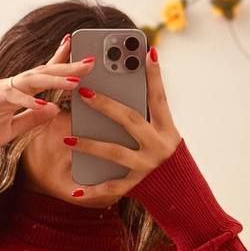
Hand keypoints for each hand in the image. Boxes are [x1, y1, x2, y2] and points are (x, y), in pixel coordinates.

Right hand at [0, 34, 94, 154]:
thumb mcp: (13, 130)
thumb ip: (32, 118)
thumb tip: (55, 109)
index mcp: (19, 93)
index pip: (45, 74)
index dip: (63, 62)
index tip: (83, 55)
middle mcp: (12, 86)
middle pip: (44, 72)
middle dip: (68, 65)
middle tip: (91, 61)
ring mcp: (1, 89)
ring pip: (32, 79)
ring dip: (54, 78)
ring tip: (75, 80)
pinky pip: (13, 97)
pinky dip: (30, 101)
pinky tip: (46, 103)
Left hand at [64, 46, 180, 199]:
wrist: (184, 199)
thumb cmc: (169, 161)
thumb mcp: (165, 137)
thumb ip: (148, 118)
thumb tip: (126, 90)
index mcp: (168, 130)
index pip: (159, 98)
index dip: (155, 75)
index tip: (147, 51)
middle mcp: (160, 146)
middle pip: (130, 120)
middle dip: (106, 105)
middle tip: (83, 91)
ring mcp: (148, 166)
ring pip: (114, 152)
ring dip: (89, 145)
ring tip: (65, 138)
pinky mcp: (138, 186)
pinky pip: (111, 187)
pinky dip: (93, 190)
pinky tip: (75, 190)